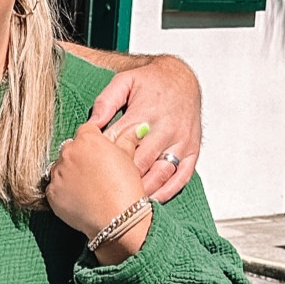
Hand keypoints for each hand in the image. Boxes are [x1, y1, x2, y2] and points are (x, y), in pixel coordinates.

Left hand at [44, 117, 150, 261]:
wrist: (116, 219)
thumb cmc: (126, 187)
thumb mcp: (128, 158)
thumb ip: (127, 139)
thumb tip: (137, 127)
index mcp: (87, 139)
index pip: (86, 131)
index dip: (93, 142)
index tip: (99, 154)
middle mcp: (68, 153)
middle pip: (70, 149)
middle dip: (80, 157)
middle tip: (94, 173)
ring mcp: (57, 173)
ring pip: (60, 168)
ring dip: (69, 174)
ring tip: (86, 188)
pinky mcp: (51, 193)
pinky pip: (54, 188)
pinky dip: (63, 192)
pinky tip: (78, 199)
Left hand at [89, 54, 199, 203]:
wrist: (183, 79)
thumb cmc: (151, 83)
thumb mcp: (124, 81)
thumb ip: (105, 101)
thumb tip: (91, 124)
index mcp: (146, 113)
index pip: (120, 143)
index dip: (104, 159)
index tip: (91, 172)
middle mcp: (166, 129)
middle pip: (140, 163)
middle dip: (121, 180)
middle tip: (103, 193)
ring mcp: (181, 143)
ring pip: (160, 175)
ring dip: (142, 191)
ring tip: (123, 205)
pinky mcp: (193, 152)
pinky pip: (181, 179)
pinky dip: (165, 193)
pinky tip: (149, 202)